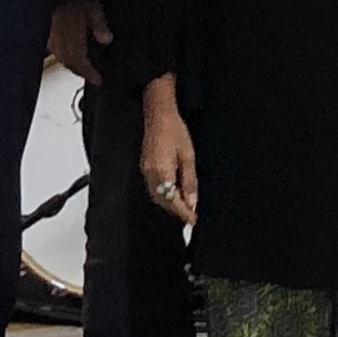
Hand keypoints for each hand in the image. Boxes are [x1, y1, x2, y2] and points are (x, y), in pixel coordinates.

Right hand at [52, 0, 111, 82]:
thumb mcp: (93, 8)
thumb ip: (100, 25)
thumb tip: (106, 40)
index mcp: (72, 41)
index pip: (82, 64)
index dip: (90, 74)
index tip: (98, 80)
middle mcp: (59, 43)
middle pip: (70, 64)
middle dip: (80, 71)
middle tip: (90, 74)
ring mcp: (50, 37)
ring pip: (60, 57)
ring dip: (71, 63)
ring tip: (79, 63)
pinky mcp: (44, 30)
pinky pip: (53, 47)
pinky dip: (61, 52)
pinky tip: (65, 47)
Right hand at [138, 100, 198, 226]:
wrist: (158, 115)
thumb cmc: (175, 131)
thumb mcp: (188, 157)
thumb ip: (189, 181)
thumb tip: (192, 202)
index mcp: (162, 172)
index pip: (172, 200)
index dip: (183, 212)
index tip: (193, 221)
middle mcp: (150, 174)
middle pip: (163, 201)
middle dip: (176, 210)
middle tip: (190, 216)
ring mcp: (145, 171)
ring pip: (157, 196)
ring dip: (170, 203)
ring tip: (184, 207)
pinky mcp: (145, 167)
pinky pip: (153, 188)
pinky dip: (164, 195)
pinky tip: (173, 194)